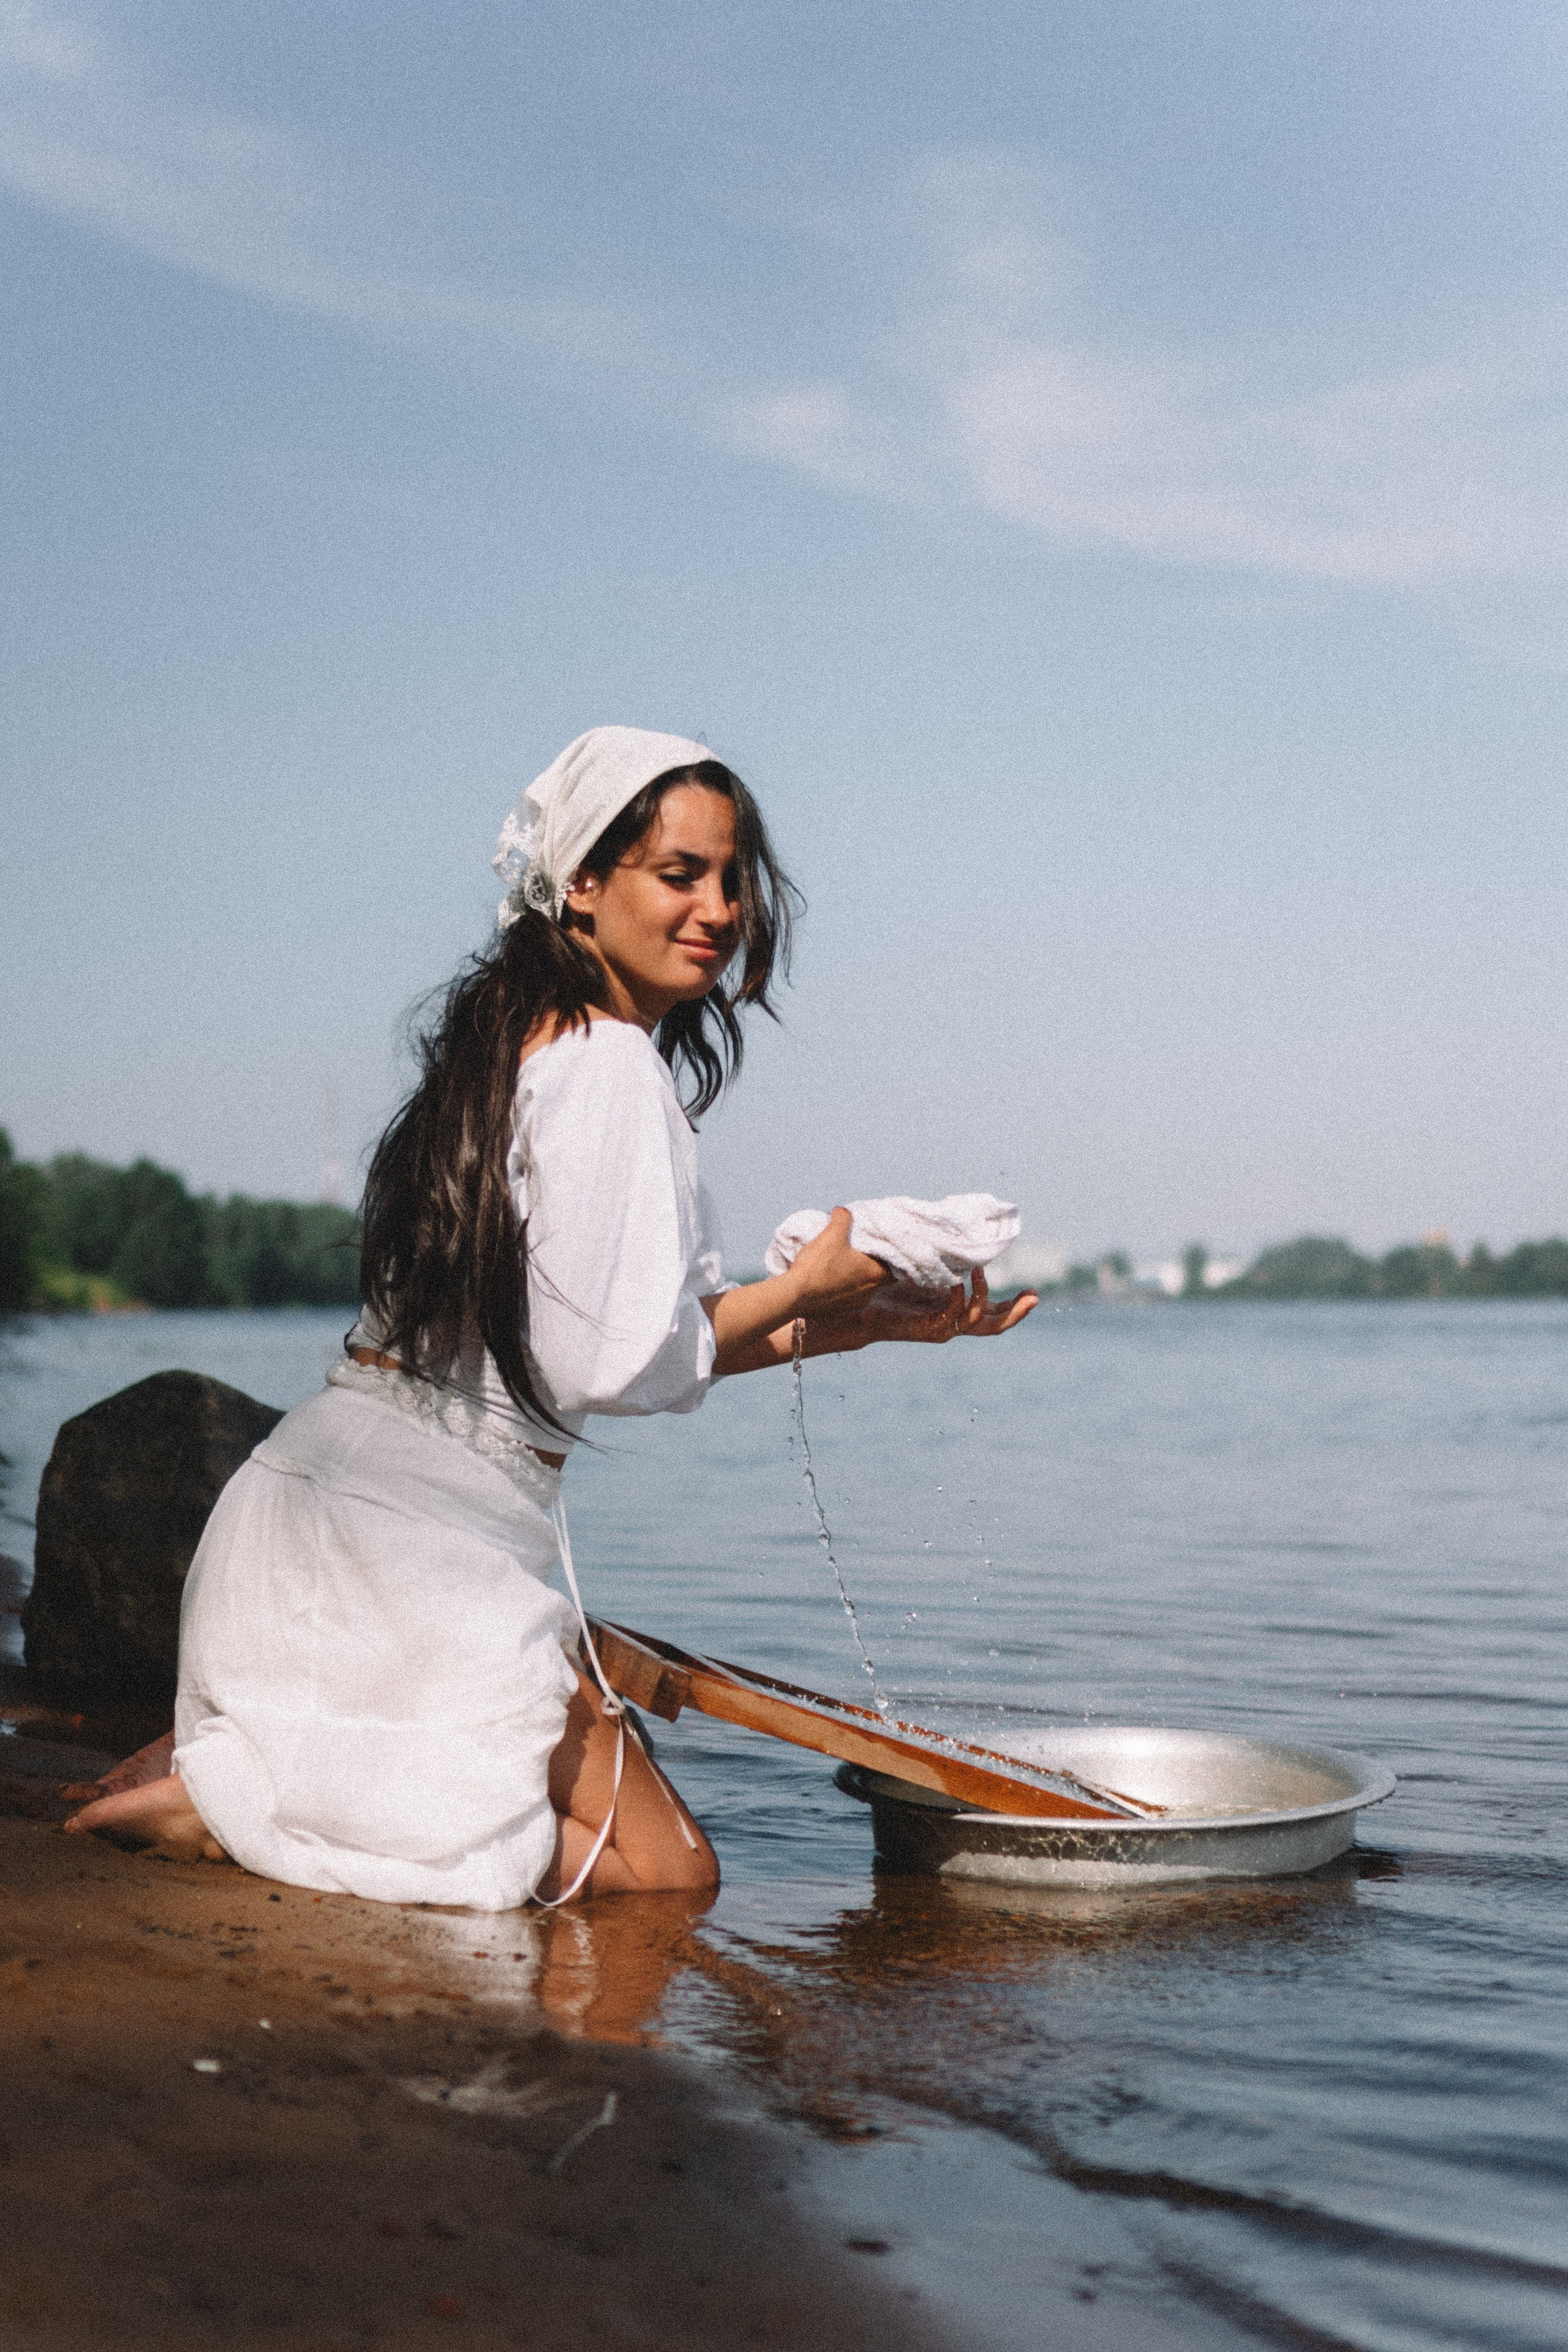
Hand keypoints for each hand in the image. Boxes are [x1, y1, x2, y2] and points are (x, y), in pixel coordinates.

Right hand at [784, 1206, 891, 1317]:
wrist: (794, 1295)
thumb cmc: (817, 1265)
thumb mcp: (831, 1234)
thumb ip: (842, 1218)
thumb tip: (843, 1211)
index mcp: (874, 1274)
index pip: (895, 1269)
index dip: (889, 1259)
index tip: (880, 1251)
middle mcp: (868, 1293)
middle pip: (877, 1279)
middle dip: (869, 1268)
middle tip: (858, 1256)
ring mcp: (853, 1306)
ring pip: (861, 1290)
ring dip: (854, 1280)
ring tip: (840, 1268)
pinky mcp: (838, 1313)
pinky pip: (846, 1300)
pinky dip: (841, 1291)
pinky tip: (828, 1282)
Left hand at [813, 1265, 1037, 1348]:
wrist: (858, 1314)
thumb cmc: (889, 1291)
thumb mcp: (923, 1273)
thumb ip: (939, 1262)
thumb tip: (952, 1237)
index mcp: (955, 1314)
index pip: (993, 1315)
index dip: (1015, 1307)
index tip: (1034, 1293)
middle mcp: (952, 1325)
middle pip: (995, 1327)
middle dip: (1016, 1312)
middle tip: (1034, 1297)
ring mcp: (941, 1330)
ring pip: (976, 1324)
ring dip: (983, 1297)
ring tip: (980, 1272)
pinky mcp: (925, 1330)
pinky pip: (949, 1318)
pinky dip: (957, 1300)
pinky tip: (958, 1283)